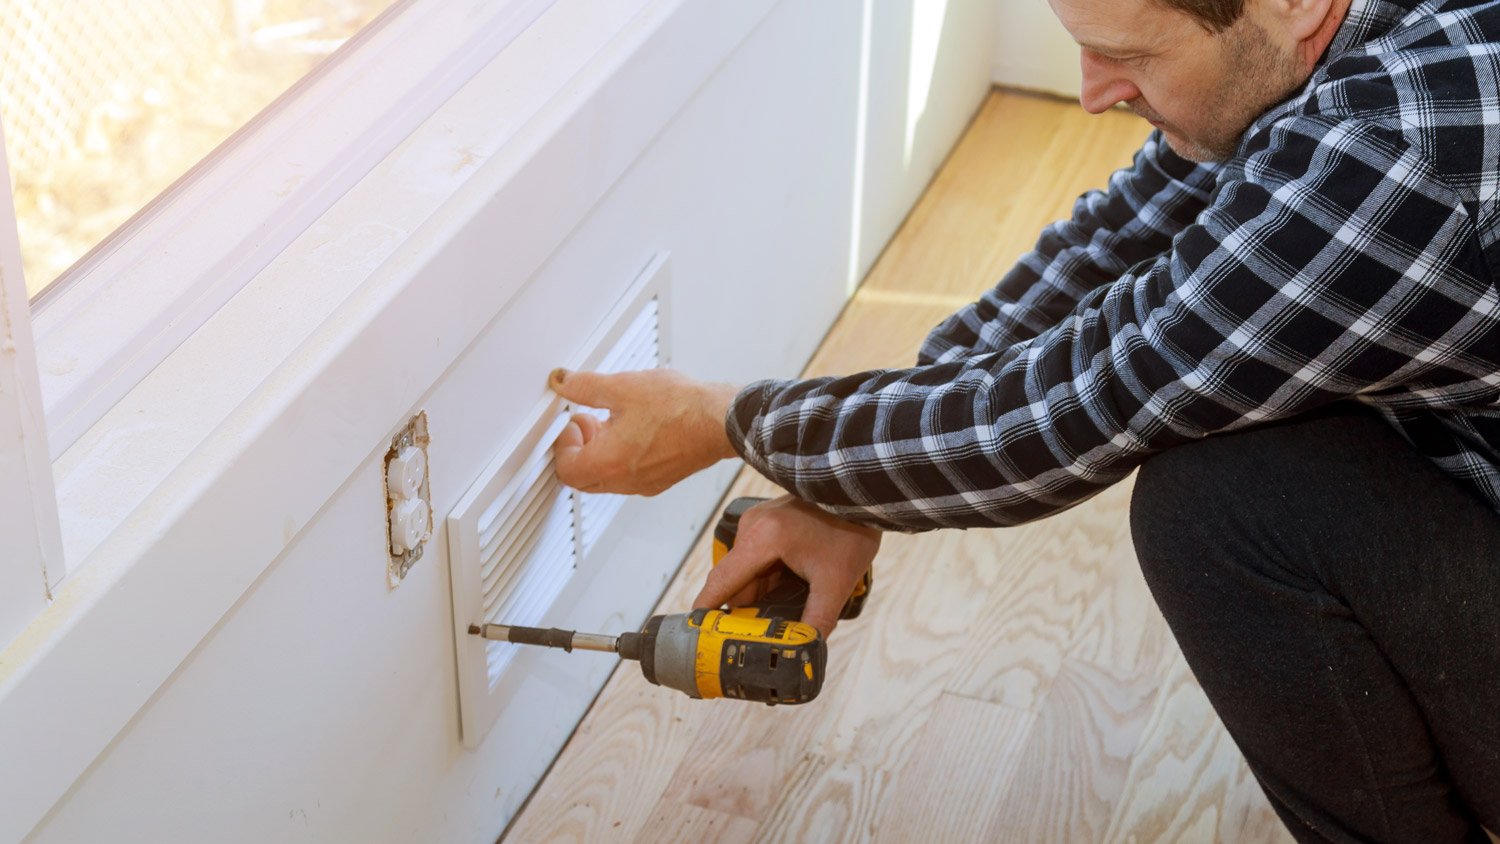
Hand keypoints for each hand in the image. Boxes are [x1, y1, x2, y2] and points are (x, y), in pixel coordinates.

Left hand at [549, 368, 740, 495]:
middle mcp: (626, 481)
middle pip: (584, 478)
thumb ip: (586, 387)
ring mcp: (646, 484)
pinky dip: (622, 457)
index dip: (563, 443)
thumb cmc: (681, 409)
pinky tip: (637, 429)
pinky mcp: (663, 478)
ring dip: (601, 452)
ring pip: (607, 478)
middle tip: (589, 422)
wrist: (721, 420)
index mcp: (609, 463)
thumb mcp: (623, 387)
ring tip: (614, 421)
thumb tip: (565, 383)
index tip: (572, 422)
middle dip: (580, 449)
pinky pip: (630, 476)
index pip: (566, 469)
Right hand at [693, 495, 880, 636]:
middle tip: (761, 636)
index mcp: (762, 539)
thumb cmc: (850, 530)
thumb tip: (805, 650)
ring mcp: (758, 522)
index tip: (697, 635)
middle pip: (734, 582)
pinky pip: (757, 559)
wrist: (858, 495)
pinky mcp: (767, 522)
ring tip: (787, 610)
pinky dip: (768, 578)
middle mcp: (752, 527)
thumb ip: (817, 620)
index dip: (706, 611)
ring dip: (761, 594)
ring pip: (747, 572)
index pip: (721, 582)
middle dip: (746, 610)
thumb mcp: (835, 583)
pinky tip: (790, 588)